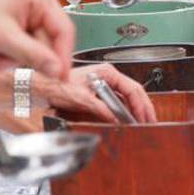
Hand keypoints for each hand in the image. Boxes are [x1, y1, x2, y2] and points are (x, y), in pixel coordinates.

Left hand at [0, 0, 73, 79]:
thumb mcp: (3, 37)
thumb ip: (33, 54)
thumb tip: (58, 70)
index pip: (63, 30)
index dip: (63, 55)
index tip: (61, 76)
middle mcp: (39, 2)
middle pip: (50, 39)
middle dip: (32, 57)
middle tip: (18, 69)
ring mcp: (30, 11)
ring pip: (38, 44)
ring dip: (20, 57)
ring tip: (0, 60)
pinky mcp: (20, 21)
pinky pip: (28, 43)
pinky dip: (14, 53)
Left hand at [38, 64, 156, 122]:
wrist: (42, 86)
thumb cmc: (57, 86)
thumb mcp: (81, 99)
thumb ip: (101, 109)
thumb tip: (116, 119)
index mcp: (108, 73)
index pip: (133, 89)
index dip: (141, 105)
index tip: (145, 118)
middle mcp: (109, 76)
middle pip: (134, 92)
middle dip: (143, 108)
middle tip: (151, 121)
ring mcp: (105, 84)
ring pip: (128, 97)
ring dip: (136, 109)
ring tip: (142, 121)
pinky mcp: (100, 92)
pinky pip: (119, 100)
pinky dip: (126, 110)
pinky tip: (128, 119)